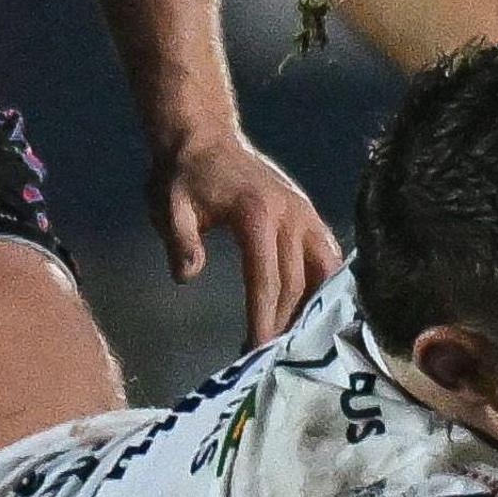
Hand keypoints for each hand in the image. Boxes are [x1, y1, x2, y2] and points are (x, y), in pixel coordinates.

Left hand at [155, 128, 339, 343]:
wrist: (204, 137)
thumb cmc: (183, 176)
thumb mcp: (169, 205)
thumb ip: (180, 240)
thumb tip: (187, 276)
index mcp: (257, 214)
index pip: (267, 279)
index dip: (264, 318)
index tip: (258, 350)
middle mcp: (291, 214)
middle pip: (298, 282)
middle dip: (285, 323)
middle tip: (270, 359)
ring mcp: (305, 212)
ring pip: (324, 270)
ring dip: (313, 306)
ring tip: (296, 339)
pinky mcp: (309, 214)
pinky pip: (328, 255)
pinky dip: (327, 283)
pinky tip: (316, 309)